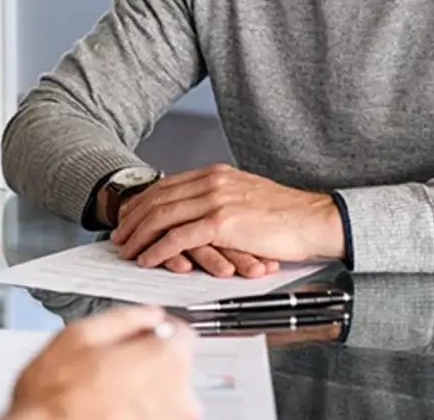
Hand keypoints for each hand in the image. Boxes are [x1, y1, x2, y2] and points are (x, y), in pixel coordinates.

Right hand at [6, 307, 199, 419]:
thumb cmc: (56, 396)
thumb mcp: (79, 335)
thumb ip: (124, 318)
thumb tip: (146, 314)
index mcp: (165, 360)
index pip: (183, 333)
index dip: (156, 330)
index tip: (142, 333)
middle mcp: (179, 396)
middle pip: (173, 367)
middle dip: (148, 362)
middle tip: (112, 365)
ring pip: (163, 396)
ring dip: (141, 390)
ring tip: (105, 392)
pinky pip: (151, 415)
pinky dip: (135, 411)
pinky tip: (108, 409)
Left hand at [106, 180, 278, 278]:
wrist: (315, 219)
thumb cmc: (287, 215)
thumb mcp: (246, 196)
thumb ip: (220, 199)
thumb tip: (198, 212)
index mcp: (215, 173)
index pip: (166, 186)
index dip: (142, 202)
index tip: (129, 216)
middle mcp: (211, 181)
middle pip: (157, 199)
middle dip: (133, 219)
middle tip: (118, 237)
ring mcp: (215, 200)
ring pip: (162, 217)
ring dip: (139, 236)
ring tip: (127, 250)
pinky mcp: (222, 223)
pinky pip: (179, 237)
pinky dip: (158, 249)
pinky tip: (149, 259)